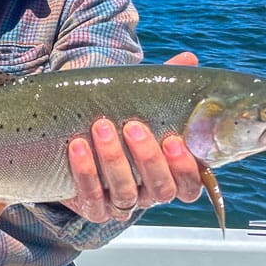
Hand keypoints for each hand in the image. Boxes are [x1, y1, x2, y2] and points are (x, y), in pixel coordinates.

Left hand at [62, 52, 203, 222]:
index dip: (185, 168)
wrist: (75, 133)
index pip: (190, 186)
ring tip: (101, 126)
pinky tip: (77, 146)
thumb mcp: (142, 101)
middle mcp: (149, 194)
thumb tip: (188, 58)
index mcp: (169, 174)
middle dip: (147, 158)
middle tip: (133, 126)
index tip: (173, 140)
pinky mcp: (93, 207)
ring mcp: (121, 204)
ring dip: (114, 160)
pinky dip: (85, 173)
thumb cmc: (119, 117)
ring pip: (125, 194)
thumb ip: (165, 84)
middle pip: (160, 189)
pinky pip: (92, 197)